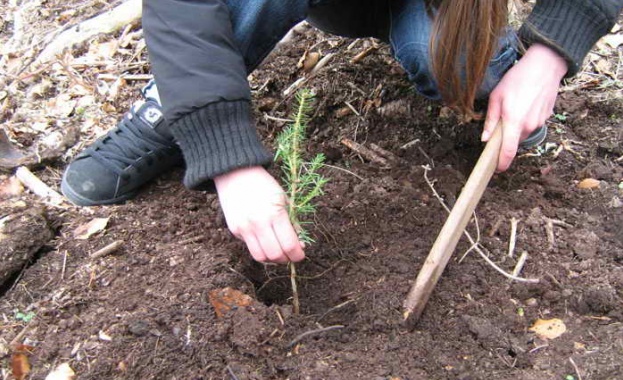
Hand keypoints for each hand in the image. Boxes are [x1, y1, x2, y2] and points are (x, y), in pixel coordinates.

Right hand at [214, 166, 304, 263]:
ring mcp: (244, 228)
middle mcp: (259, 223)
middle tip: (290, 255)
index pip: (289, 245)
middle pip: (275, 255)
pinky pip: (250, 247)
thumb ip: (293, 223)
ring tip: (278, 252)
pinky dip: (260, 249)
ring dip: (272, 259)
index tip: (300, 254)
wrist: (236, 174)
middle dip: (286, 259)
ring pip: (260, 257)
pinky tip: (264, 240)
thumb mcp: (284, 200)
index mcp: (275, 213)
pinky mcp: (234, 230)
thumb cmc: (265, 186)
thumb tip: (300, 245)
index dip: (297, 255)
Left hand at [482, 43, 567, 171]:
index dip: (502, 163)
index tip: (497, 169)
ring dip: (516, 128)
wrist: (546, 65)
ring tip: (514, 107)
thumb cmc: (517, 78)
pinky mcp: (547, 117)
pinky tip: (524, 104)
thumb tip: (485, 139)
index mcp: (514, 122)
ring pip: (523, 133)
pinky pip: (532, 125)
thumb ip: (491, 120)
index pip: (508, 151)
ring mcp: (539, 122)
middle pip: (514, 142)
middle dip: (506, 137)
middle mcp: (529, 126)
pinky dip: (525, 120)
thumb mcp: (496, 97)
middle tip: (501, 121)